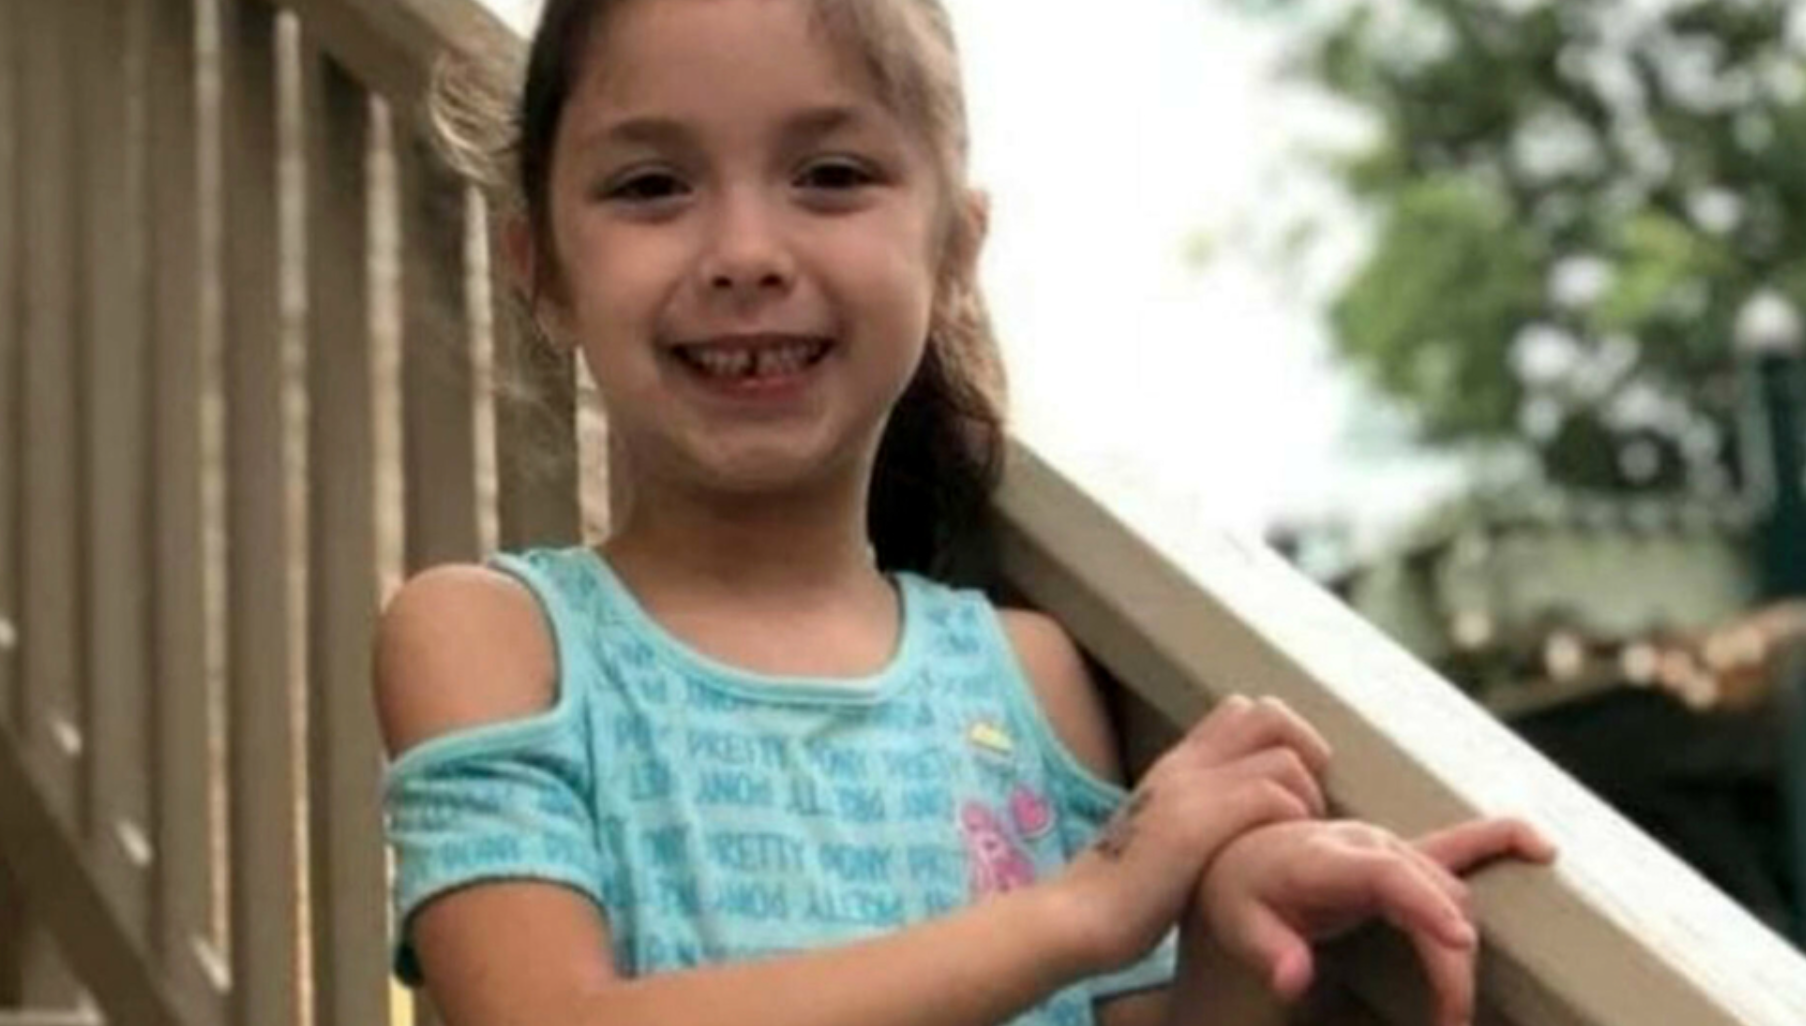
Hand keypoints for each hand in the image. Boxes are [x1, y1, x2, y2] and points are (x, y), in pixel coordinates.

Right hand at [1053, 696, 1332, 973]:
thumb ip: (1190, 818)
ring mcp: (1190, 790)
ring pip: (1284, 759)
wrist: (1076, 916)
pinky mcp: (1197, 824)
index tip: (1289, 787)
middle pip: (1268, 713)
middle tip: (1305, 802)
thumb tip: (1229, 827)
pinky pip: (1273, 798)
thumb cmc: (1120, 895)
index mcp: (1175, 766)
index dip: (1280, 739)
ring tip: (1297, 842)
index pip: (1240, 711)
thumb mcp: (1156, 838)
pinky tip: (1279, 859)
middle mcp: (1184, 765)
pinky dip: (1290, 824)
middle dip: (1305, 749)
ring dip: (1306, 800)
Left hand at [1193, 817, 1555, 1025]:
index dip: (1426, 906)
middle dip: (1449, 961)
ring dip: (1461, 949)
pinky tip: (1540, 847)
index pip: (1387, 875)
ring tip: (1451, 1010)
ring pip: (1451, 892)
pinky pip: (1459, 843)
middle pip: (1432, 896)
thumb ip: (1269, 951)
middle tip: (1448, 1021)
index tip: (1461, 943)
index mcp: (1325, 857)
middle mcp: (1365, 843)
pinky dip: (1499, 840)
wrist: (1234, 854)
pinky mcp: (1402, 854)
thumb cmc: (1238, 891)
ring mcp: (1388, 845)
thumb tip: (1294, 981)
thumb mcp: (1239, 923)